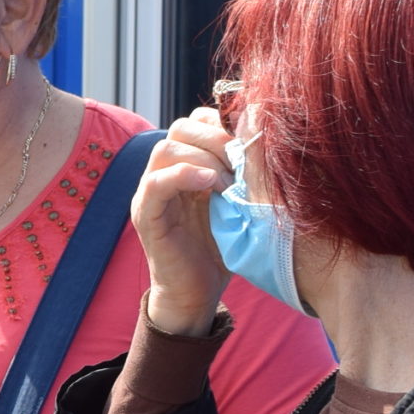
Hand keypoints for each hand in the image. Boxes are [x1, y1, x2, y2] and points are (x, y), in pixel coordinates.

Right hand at [129, 108, 236, 334]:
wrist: (199, 292)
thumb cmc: (224, 247)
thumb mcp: (240, 200)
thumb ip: (245, 170)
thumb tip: (268, 136)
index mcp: (187, 165)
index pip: (196, 120)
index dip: (223, 124)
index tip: (249, 146)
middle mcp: (164, 173)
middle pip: (180, 128)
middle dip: (216, 139)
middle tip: (239, 164)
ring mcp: (150, 193)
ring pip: (165, 149)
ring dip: (202, 159)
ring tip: (225, 182)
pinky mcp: (145, 215)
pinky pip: (155, 183)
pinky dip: (183, 176)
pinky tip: (210, 186)